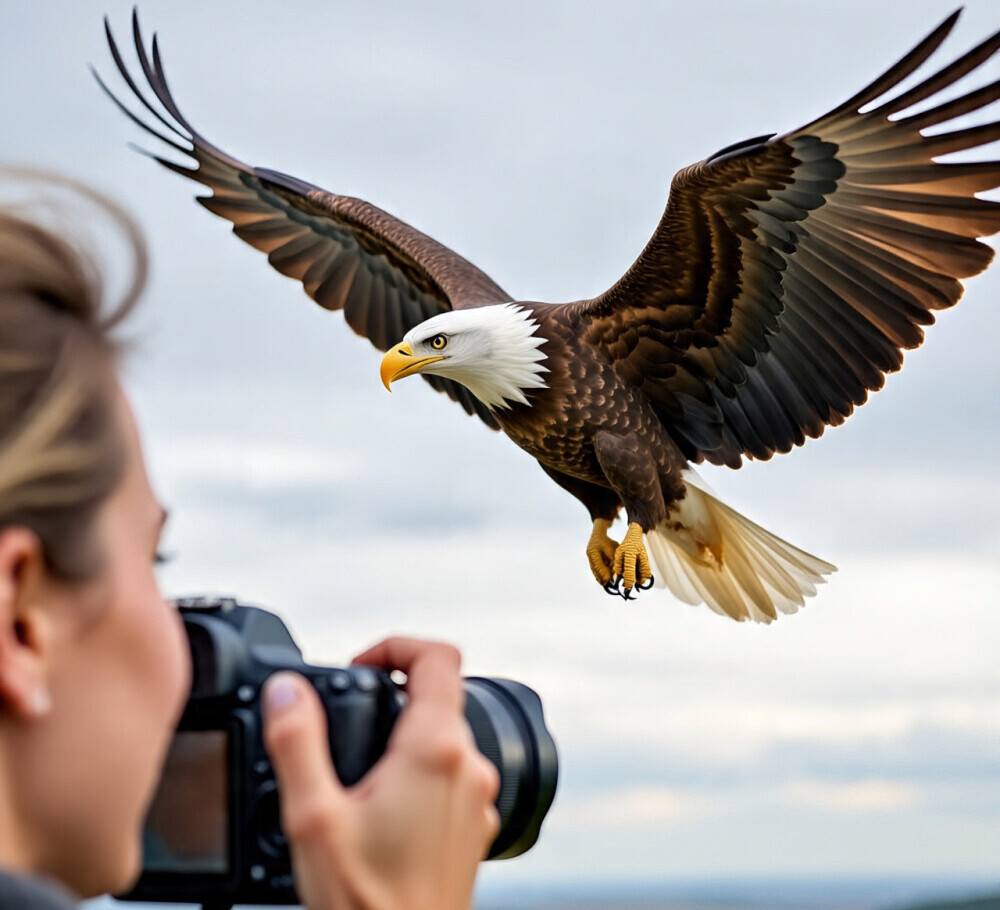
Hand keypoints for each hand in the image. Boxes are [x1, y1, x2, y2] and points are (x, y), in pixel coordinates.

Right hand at [262, 638, 500, 909]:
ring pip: (444, 739)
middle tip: (344, 723)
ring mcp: (476, 799)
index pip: (438, 656)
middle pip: (438, 697)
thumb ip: (296, 741)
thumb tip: (287, 690)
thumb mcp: (312, 817)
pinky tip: (381, 812)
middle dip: (390, 697)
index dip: (396, 645)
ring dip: (403, 740)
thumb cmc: (367, 903)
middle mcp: (468, 767)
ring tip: (357, 774)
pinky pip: (449, 778)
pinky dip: (417, 776)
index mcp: (436, 749)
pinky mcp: (473, 828)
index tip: (362, 665)